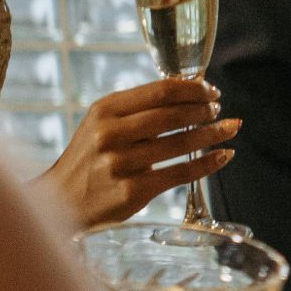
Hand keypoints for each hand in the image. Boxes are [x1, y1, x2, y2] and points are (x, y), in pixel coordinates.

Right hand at [37, 77, 237, 229]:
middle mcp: (110, 135)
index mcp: (105, 111)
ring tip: (229, 128)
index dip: (192, 89)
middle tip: (219, 109)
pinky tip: (223, 155)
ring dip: (212, 134)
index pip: (160, 92)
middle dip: (204, 110)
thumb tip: (189, 91)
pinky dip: (207, 163)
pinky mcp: (132, 192)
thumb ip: (138, 108)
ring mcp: (120, 164)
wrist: (62, 201)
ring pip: (180, 144)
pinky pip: (180, 174)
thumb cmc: (90, 158)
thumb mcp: (102, 124)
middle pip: (172, 115)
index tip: (211, 91)